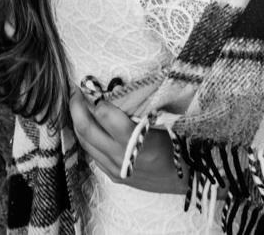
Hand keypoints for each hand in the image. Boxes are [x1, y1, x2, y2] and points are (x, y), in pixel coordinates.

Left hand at [68, 87, 183, 193]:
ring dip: (78, 121)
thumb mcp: (161, 121)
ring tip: (76, 105)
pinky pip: (93, 154)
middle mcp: (121, 156)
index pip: (103, 114)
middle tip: (75, 91)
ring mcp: (115, 168)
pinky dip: (88, 137)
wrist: (187, 178)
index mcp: (135, 140)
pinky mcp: (114, 175)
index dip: (93, 97)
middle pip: (86, 128)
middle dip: (76, 106)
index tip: (90, 84)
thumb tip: (114, 89)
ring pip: (85, 142)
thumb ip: (137, 108)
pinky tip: (89, 126)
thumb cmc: (178, 143)